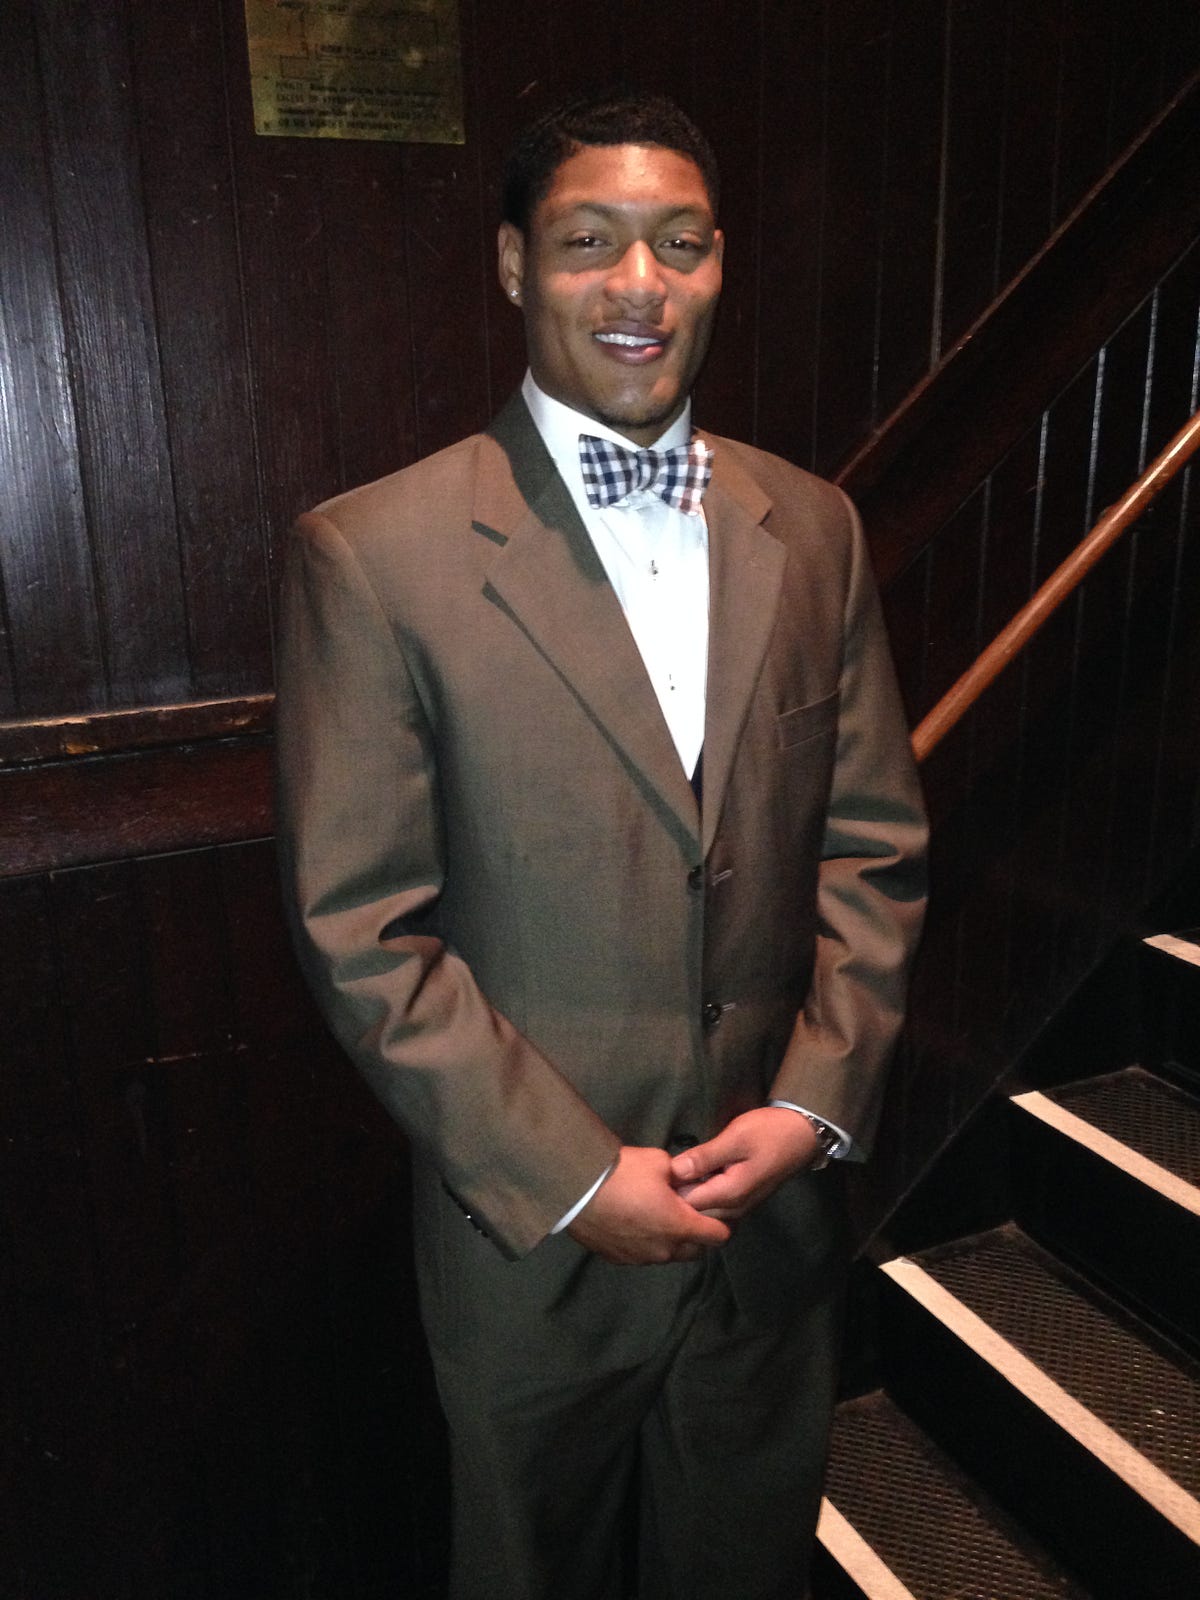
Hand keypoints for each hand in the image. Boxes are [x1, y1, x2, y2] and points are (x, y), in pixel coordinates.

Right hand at [567, 1145, 730, 1264]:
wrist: (577, 1189)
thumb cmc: (623, 1173)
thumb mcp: (660, 1161)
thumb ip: (680, 1174)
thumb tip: (684, 1178)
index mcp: (680, 1226)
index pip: (718, 1236)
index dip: (723, 1224)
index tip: (718, 1213)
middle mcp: (665, 1249)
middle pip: (695, 1251)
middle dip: (697, 1235)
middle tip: (689, 1214)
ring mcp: (641, 1258)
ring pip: (667, 1255)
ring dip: (670, 1241)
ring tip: (658, 1218)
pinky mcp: (619, 1260)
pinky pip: (642, 1255)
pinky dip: (645, 1243)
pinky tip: (634, 1224)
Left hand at [670, 1107, 819, 1220]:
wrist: (801, 1134)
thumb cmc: (769, 1132)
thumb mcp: (735, 1138)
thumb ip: (705, 1157)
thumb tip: (673, 1171)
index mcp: (730, 1195)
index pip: (686, 1205)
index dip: (668, 1190)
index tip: (658, 1173)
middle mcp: (733, 1210)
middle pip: (692, 1213)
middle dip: (675, 1197)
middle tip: (662, 1173)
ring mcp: (738, 1208)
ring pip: (702, 1211)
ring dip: (687, 1196)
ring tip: (674, 1174)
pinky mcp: (740, 1201)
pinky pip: (713, 1207)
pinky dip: (700, 1195)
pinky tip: (692, 1178)